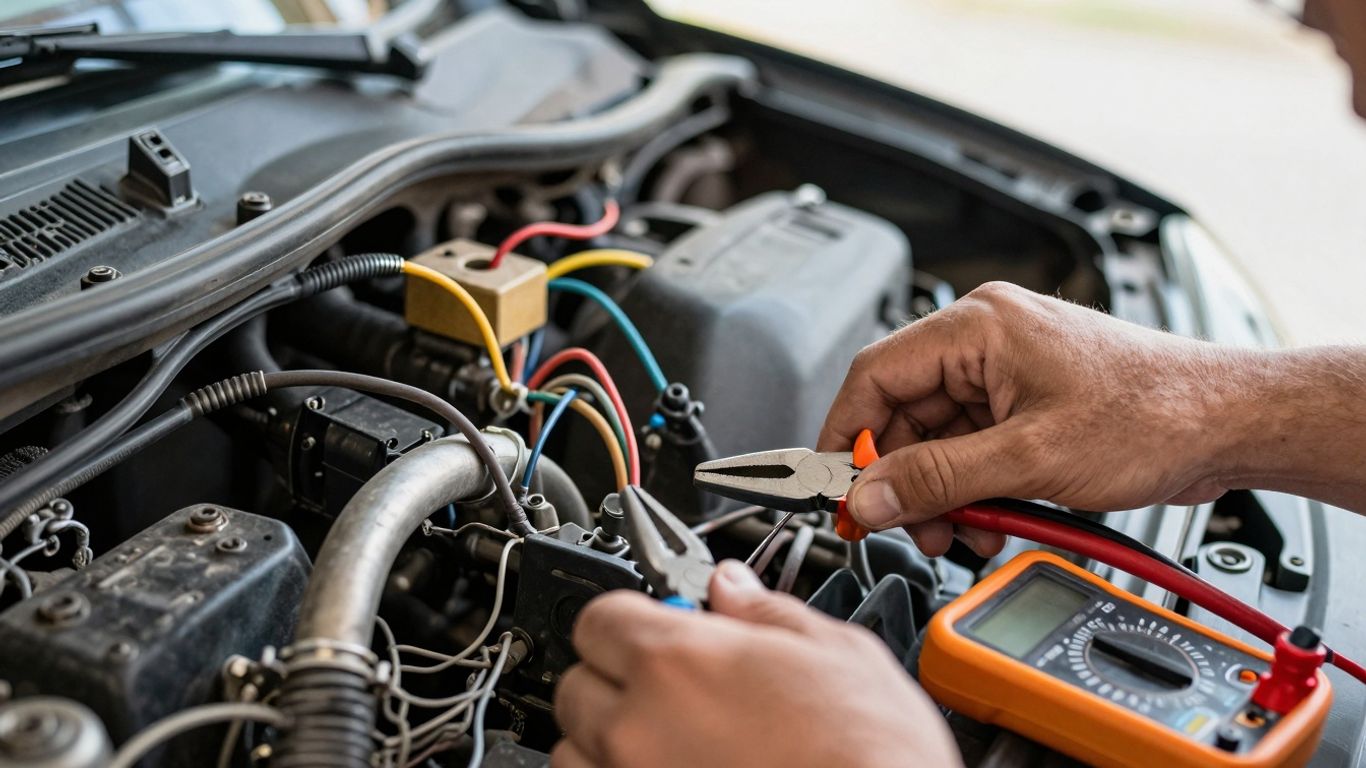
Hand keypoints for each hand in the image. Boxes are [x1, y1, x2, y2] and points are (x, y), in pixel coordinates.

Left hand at [551, 561, 961, 767]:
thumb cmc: (872, 754)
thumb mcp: (834, 653)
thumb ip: (765, 613)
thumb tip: (731, 587)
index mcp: (676, 662)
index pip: (599, 618)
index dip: (631, 618)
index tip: (656, 628)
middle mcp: (636, 728)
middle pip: (578, 685)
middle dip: (617, 679)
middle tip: (669, 686)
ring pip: (575, 752)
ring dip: (608, 740)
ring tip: (668, 740)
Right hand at [819, 282, 1254, 555]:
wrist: (1231, 423)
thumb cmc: (1155, 412)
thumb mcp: (1030, 457)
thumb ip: (938, 478)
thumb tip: (869, 495)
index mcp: (977, 326)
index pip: (875, 375)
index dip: (845, 436)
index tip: (835, 486)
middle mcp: (986, 340)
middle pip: (903, 413)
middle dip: (901, 477)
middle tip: (904, 526)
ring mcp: (1008, 372)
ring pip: (936, 437)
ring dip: (939, 491)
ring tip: (958, 532)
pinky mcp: (1028, 402)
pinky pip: (972, 446)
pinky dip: (971, 487)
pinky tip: (987, 519)